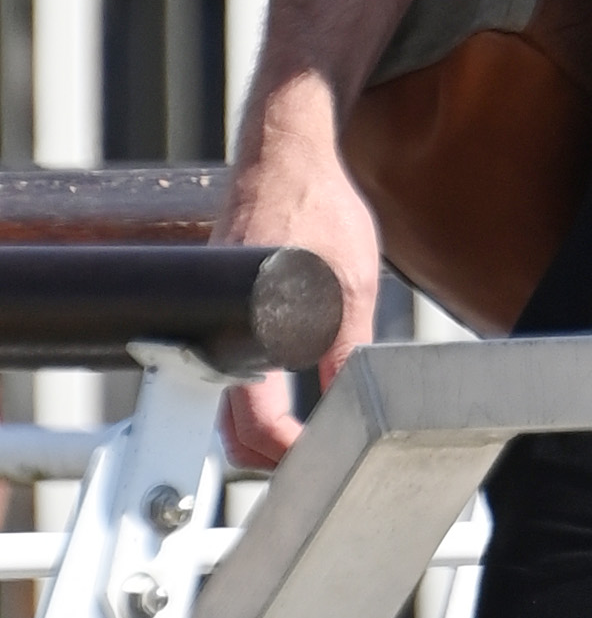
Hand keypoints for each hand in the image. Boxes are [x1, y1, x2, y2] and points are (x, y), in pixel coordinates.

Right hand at [218, 86, 383, 473]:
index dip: (288, 453)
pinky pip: (228, 372)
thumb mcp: (353, 285)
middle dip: (267, 454)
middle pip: (229, 425)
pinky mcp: (217, 311)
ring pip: (225, 403)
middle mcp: (216, 325)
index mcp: (250, 323)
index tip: (318, 461)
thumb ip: (347, 351)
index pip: (255, 420)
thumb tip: (354, 411)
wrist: (286, 155)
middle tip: (313, 461)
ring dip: (259, 428)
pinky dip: (253, 399)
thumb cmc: (320, 209)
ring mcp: (211, 319)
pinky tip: (286, 401)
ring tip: (305, 439)